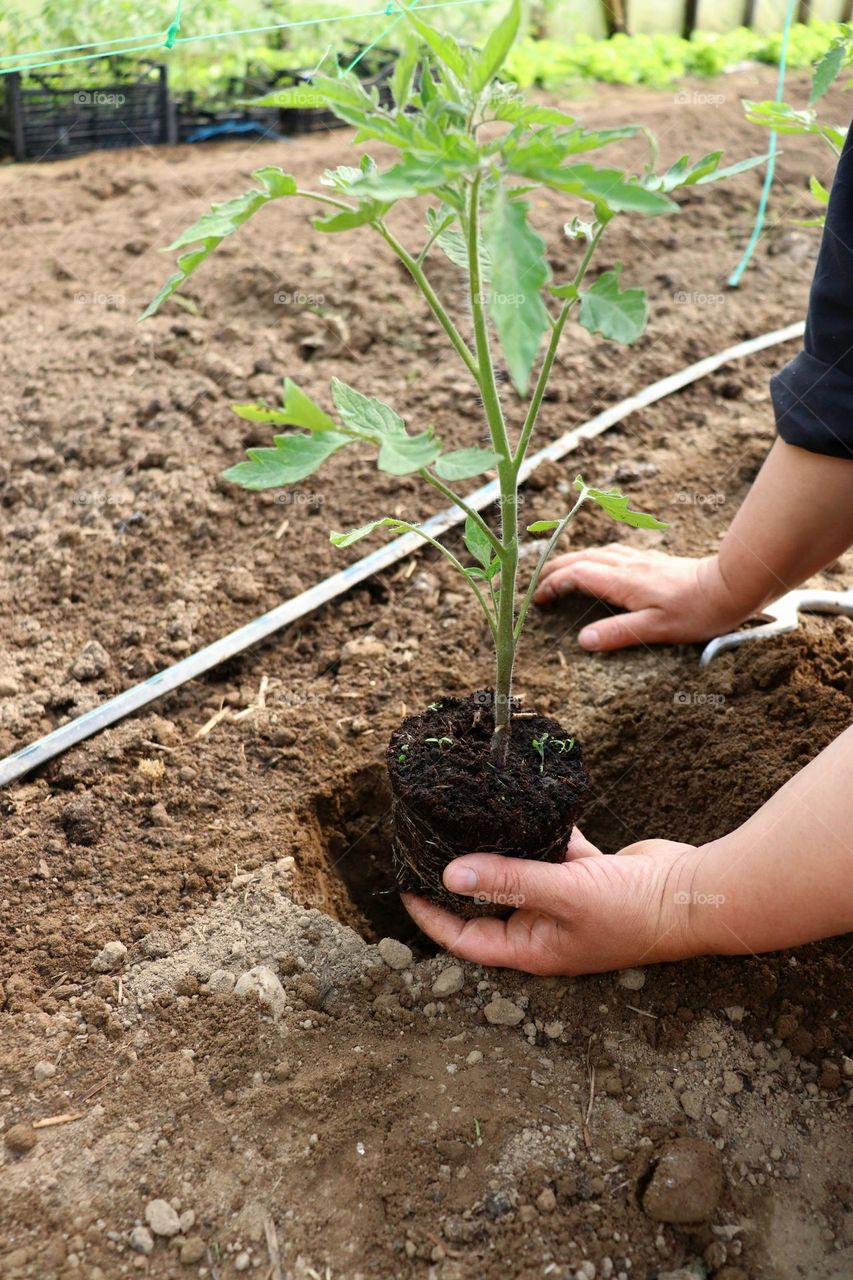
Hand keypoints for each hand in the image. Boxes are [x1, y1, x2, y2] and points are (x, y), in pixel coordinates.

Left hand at [402, 829, 702, 975]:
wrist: (695, 895)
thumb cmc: (631, 910)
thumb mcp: (562, 894)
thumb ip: (507, 880)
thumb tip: (450, 873)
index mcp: (534, 948)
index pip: (466, 938)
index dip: (432, 917)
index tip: (406, 887)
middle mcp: (546, 928)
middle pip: (489, 903)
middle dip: (461, 877)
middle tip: (431, 844)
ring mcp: (568, 900)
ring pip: (520, 872)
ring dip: (499, 850)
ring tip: (467, 820)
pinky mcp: (590, 874)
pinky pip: (553, 851)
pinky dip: (541, 832)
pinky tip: (526, 806)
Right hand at [533, 544, 745, 651]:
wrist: (731, 585)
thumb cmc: (697, 611)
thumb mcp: (655, 629)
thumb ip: (617, 633)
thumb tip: (582, 640)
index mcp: (623, 581)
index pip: (577, 576)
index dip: (553, 585)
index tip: (538, 599)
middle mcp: (629, 565)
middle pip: (582, 558)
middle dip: (556, 568)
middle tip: (538, 583)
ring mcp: (642, 560)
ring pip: (598, 553)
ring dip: (574, 560)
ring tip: (561, 572)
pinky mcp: (654, 561)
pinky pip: (614, 554)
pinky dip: (596, 558)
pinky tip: (601, 566)